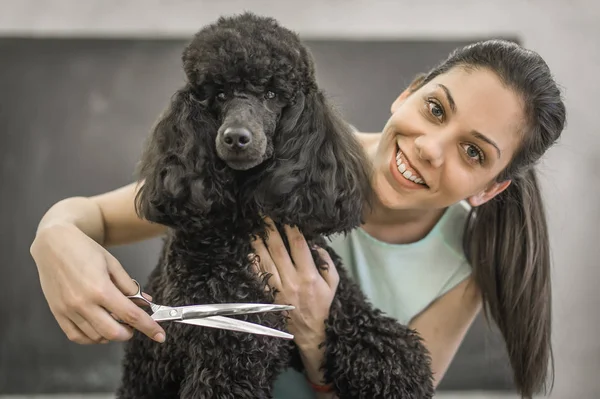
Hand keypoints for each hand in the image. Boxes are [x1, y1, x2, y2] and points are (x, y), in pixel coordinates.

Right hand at [30, 222, 165, 343]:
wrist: (53, 244)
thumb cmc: (84, 250)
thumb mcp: (113, 264)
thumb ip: (129, 286)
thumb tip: (146, 302)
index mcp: (101, 289)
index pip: (131, 315)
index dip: (148, 327)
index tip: (160, 335)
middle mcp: (83, 303)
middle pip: (113, 332)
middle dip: (129, 333)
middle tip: (134, 324)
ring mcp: (69, 310)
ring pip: (96, 337)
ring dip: (111, 335)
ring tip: (116, 322)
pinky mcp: (57, 313)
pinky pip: (76, 336)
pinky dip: (91, 338)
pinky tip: (99, 329)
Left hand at [251, 219, 338, 349]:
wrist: (309, 332)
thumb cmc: (322, 305)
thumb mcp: (333, 284)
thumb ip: (327, 263)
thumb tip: (315, 244)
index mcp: (309, 275)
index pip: (299, 245)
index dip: (291, 229)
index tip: (286, 216)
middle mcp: (292, 280)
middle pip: (278, 249)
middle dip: (271, 230)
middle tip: (264, 215)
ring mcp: (278, 288)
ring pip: (265, 261)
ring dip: (258, 243)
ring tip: (254, 228)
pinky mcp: (268, 296)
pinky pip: (258, 277)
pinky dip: (253, 263)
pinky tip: (248, 251)